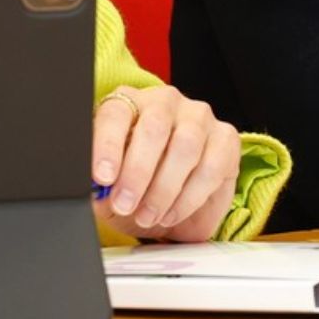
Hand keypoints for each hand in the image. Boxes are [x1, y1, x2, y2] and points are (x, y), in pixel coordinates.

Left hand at [91, 85, 244, 243]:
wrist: (171, 204)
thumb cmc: (136, 186)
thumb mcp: (109, 188)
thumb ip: (99, 186)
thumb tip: (92, 192)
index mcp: (129, 104)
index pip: (116, 114)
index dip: (107, 145)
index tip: (102, 178)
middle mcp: (165, 102)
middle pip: (154, 128)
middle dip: (138, 173)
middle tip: (125, 204)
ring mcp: (199, 117)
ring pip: (185, 146)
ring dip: (164, 189)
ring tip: (148, 216)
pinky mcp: (226, 138)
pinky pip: (211, 167)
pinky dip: (189, 197)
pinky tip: (171, 213)